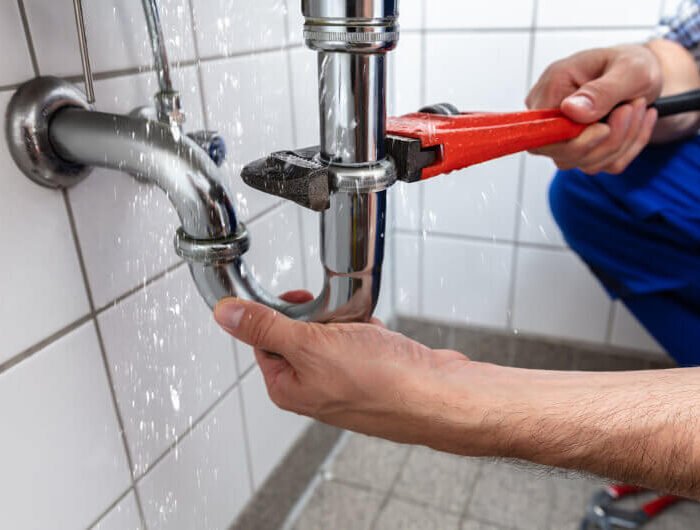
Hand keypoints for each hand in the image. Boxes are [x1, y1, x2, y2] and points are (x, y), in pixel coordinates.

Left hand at [213, 293, 503, 452]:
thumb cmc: (381, 382)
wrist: (438, 395)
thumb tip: (225, 316)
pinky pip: (361, 339)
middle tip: (336, 318)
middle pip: (300, 333)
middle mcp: (314, 388)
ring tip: (363, 329)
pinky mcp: (372, 372)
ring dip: (347, 321)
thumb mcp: (310, 346)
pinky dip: (369, 330)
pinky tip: (380, 337)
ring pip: (333, 333)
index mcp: (288, 387)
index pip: (264, 339)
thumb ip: (265, 328)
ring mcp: (345, 381)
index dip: (279, 315)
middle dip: (321, 317)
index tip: (298, 301)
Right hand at [526, 44, 661, 173]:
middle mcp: (550, 116)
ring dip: (623, 141)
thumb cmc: (633, 64)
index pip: (541, 133)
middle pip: (564, 154)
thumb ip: (601, 91)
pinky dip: (628, 148)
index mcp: (551, 88)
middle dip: (609, 139)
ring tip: (637, 107)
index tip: (605, 127)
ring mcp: (563, 137)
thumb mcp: (630, 69)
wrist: (644, 74)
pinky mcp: (581, 150)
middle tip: (634, 107)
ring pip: (586, 162)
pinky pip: (603, 165)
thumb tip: (570, 110)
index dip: (572, 140)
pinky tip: (636, 122)